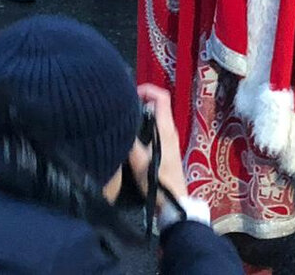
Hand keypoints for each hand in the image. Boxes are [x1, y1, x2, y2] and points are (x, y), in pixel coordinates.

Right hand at [129, 84, 186, 209]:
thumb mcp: (139, 163)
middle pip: (157, 106)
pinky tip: (130, 137)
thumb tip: (120, 126)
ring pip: (154, 118)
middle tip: (122, 108)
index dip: (148, 90)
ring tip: (123, 121)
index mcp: (166, 129)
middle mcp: (170, 130)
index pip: (162, 97)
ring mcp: (169, 139)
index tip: (131, 93)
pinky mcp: (166, 148)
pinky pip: (154, 129)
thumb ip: (130, 143)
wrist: (173, 203)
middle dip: (140, 102)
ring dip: (140, 116)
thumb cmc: (159, 182)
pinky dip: (143, 127)